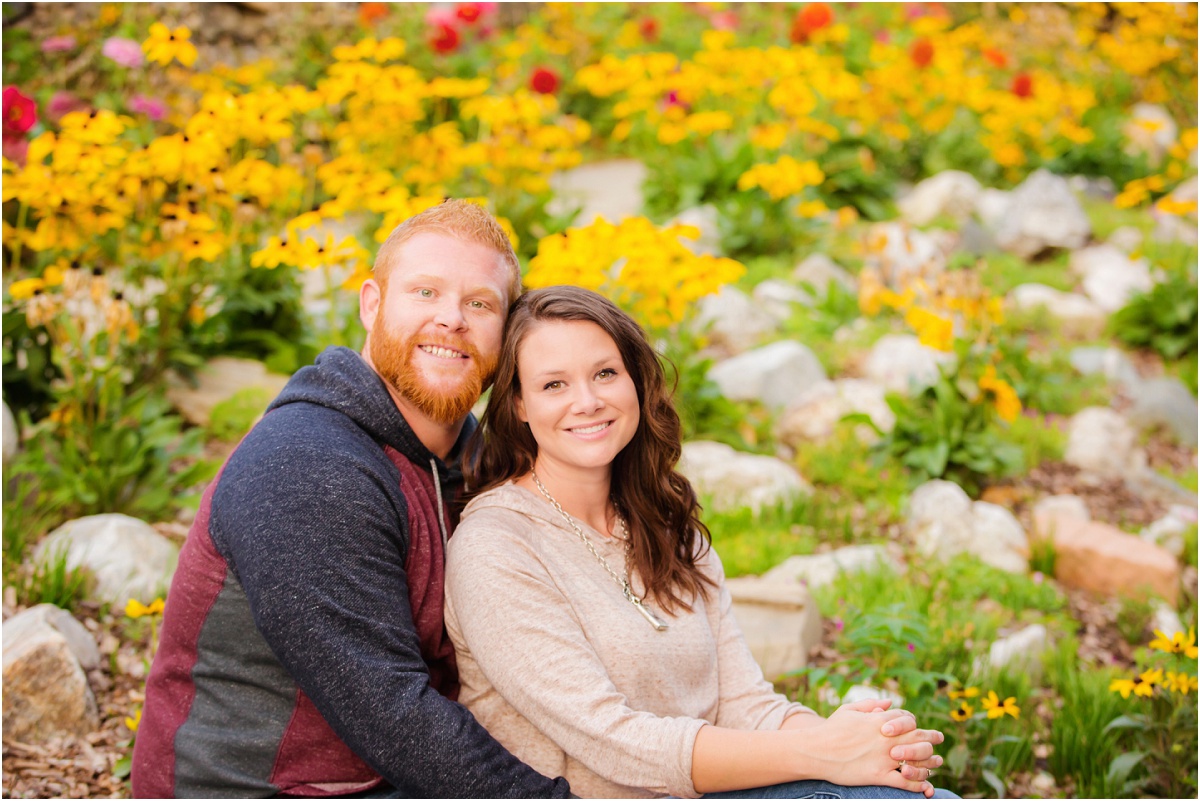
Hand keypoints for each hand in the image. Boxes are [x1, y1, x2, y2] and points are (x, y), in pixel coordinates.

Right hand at [811, 704, 936, 796]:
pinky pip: (905, 782)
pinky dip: (918, 784)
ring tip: (937, 763)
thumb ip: (871, 704)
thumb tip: (889, 702)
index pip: (908, 720)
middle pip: (919, 738)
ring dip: (930, 762)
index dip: (916, 723)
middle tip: (939, 739)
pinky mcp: (878, 776)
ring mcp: (883, 758)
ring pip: (917, 760)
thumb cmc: (830, 730)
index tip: (918, 726)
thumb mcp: (849, 710)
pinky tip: (925, 787)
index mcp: (879, 721)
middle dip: (932, 738)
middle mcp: (886, 739)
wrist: (815, 751)